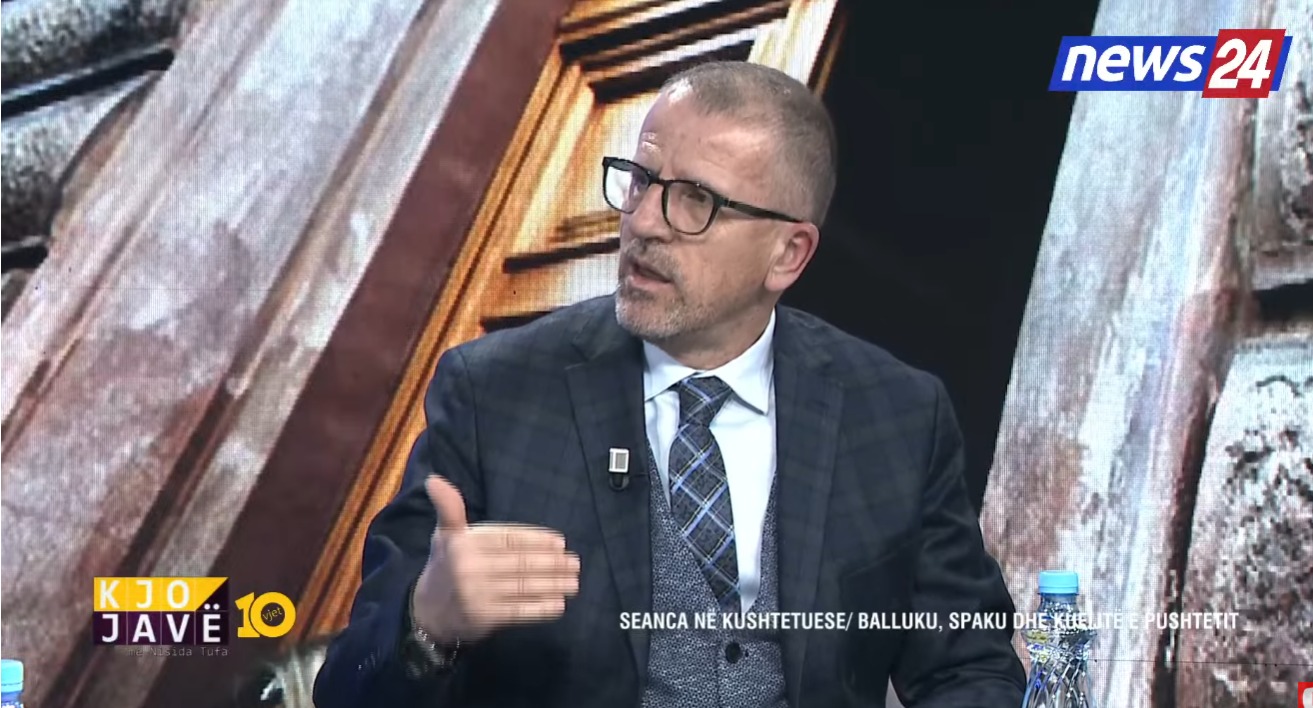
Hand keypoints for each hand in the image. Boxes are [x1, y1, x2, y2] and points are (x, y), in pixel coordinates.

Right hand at [411, 475, 579, 643]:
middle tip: (574, 562)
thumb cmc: (445, 567)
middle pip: (519, 563)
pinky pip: (518, 611)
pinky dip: (540, 608)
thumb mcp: (444, 535)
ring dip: (553, 584)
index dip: (536, 540)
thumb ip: (449, 508)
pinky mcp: (484, 618)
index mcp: (463, 543)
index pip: (507, 538)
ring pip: (523, 587)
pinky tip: (559, 604)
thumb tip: (435, 479)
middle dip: (551, 563)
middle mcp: (469, 568)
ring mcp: (477, 595)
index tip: (560, 541)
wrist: (428, 613)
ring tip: (573, 582)